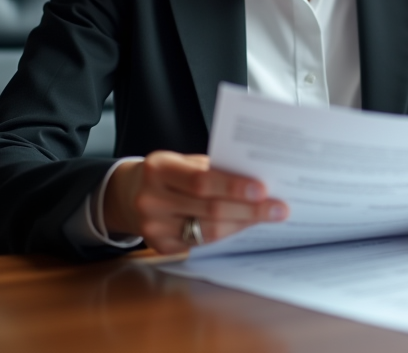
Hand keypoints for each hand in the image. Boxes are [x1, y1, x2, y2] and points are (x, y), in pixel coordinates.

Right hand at [102, 151, 287, 253]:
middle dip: (249, 210)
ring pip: (208, 230)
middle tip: (278, 208)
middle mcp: (152, 199)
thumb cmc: (167, 174)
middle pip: (209, 209)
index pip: (201, 180)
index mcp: (159, 168)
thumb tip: (256, 181)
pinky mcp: (160, 246)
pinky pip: (202, 243)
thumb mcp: (182, 161)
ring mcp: (153, 226)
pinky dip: (227, 234)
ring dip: (243, 224)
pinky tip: (245, 227)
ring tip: (268, 217)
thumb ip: (212, 169)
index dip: (234, 186)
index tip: (264, 189)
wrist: (129, 194)